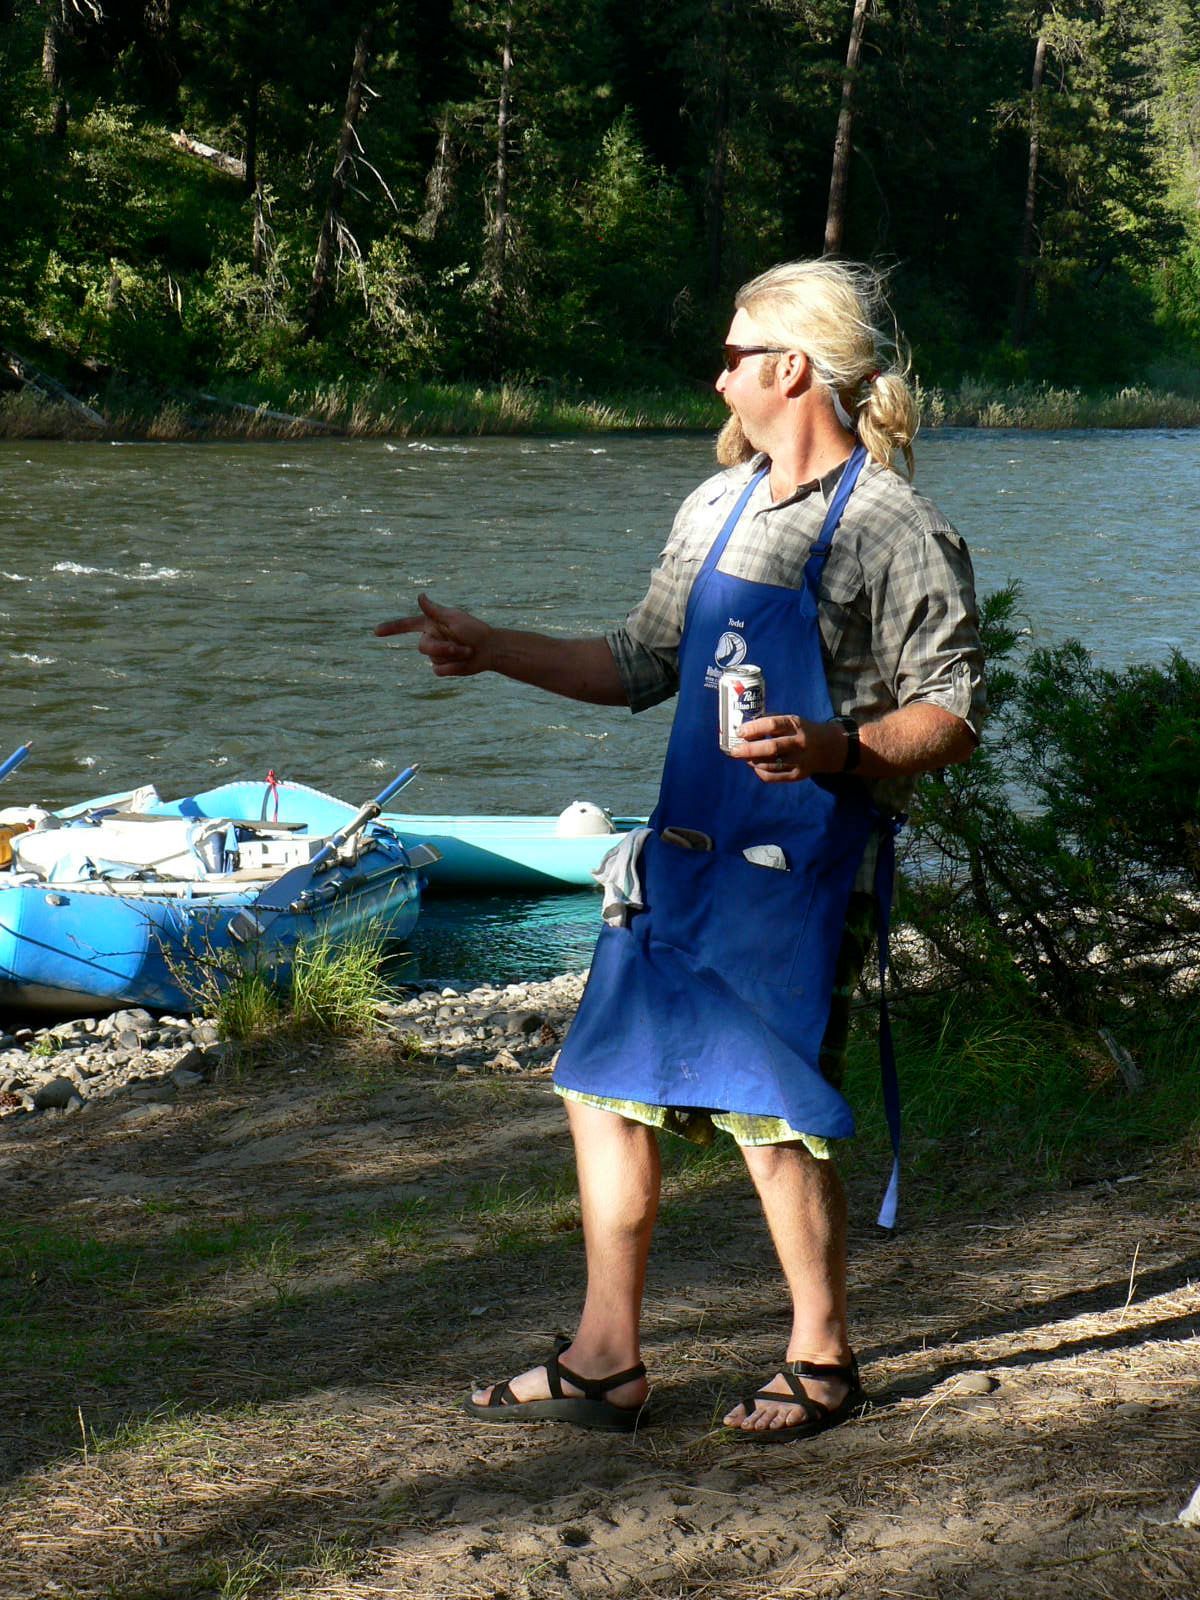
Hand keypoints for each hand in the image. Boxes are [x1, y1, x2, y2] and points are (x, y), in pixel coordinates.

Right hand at [374, 593, 492, 676]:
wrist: (490, 649)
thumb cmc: (475, 630)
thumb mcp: (454, 618)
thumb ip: (434, 611)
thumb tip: (420, 596)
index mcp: (431, 624)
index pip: (407, 625)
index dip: (391, 628)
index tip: (376, 632)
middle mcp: (432, 638)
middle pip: (423, 647)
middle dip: (442, 647)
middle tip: (461, 646)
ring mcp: (436, 654)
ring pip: (432, 659)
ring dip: (451, 656)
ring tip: (467, 651)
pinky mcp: (443, 667)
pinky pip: (439, 671)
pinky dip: (452, 667)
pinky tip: (463, 663)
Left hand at [729, 714, 844, 781]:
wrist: (829, 748)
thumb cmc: (802, 731)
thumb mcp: (792, 721)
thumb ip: (771, 722)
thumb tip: (743, 727)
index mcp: (796, 725)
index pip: (772, 725)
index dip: (754, 728)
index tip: (740, 732)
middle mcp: (799, 742)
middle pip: (771, 747)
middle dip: (749, 749)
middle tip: (734, 751)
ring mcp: (800, 760)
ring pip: (771, 765)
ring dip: (753, 762)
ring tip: (743, 758)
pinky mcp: (798, 775)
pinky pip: (774, 777)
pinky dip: (761, 772)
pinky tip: (756, 767)